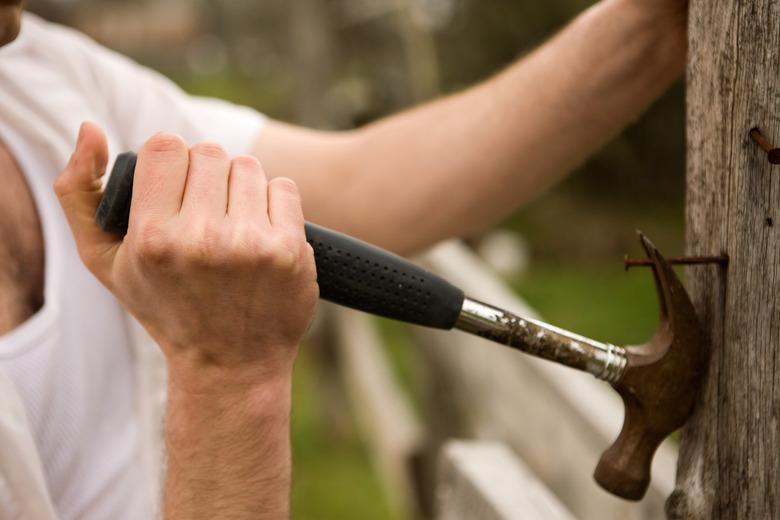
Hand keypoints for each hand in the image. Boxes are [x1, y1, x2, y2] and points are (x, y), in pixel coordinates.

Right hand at [55, 122, 317, 387]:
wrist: (231, 364)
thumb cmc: (166, 306)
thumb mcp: (106, 262)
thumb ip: (79, 193)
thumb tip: (88, 128)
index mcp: (153, 239)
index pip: (166, 146)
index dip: (171, 161)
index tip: (176, 186)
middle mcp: (201, 239)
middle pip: (210, 153)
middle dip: (207, 175)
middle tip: (206, 210)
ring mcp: (250, 245)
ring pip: (249, 167)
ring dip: (241, 187)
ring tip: (233, 223)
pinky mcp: (289, 251)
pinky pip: (284, 188)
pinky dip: (274, 203)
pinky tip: (261, 232)